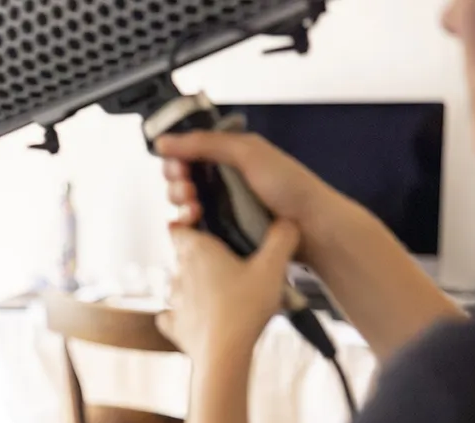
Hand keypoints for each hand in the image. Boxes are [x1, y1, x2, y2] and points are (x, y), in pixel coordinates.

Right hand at [156, 130, 335, 236]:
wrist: (311, 227)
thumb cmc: (290, 187)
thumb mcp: (246, 153)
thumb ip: (204, 143)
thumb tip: (164, 141)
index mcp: (228, 153)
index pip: (186, 152)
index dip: (175, 159)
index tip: (178, 168)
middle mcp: (222, 178)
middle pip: (180, 178)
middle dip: (176, 184)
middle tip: (189, 190)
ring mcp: (220, 204)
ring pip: (183, 202)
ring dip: (181, 204)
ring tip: (195, 208)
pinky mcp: (221, 229)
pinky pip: (192, 226)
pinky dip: (187, 224)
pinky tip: (193, 223)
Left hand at [158, 220, 300, 360]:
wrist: (224, 354)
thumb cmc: (245, 307)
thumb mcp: (273, 267)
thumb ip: (282, 238)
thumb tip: (287, 221)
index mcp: (197, 250)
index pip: (178, 227)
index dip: (188, 224)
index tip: (204, 227)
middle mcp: (179, 272)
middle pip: (182, 256)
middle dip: (201, 256)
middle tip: (231, 263)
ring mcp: (174, 301)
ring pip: (178, 284)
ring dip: (194, 285)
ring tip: (222, 293)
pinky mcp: (174, 326)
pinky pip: (172, 315)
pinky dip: (182, 314)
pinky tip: (199, 317)